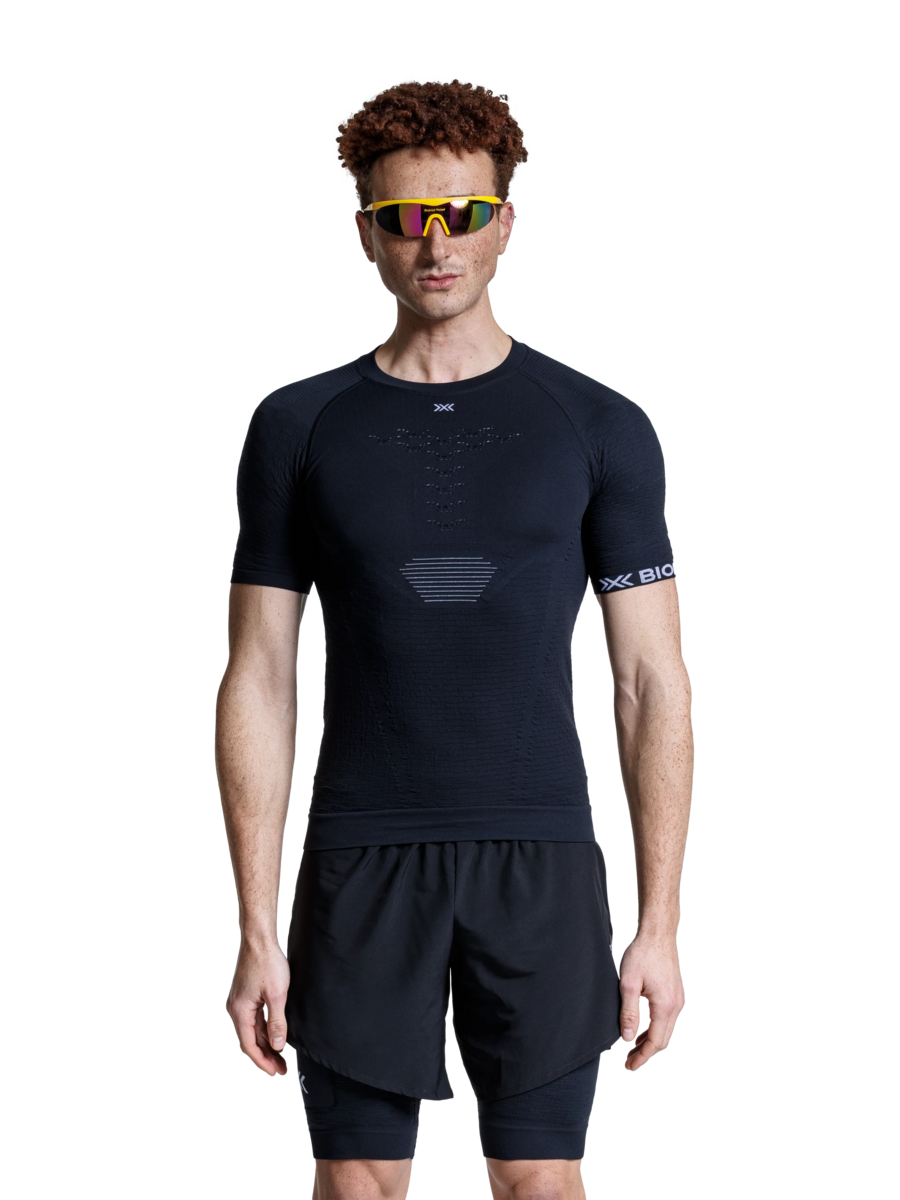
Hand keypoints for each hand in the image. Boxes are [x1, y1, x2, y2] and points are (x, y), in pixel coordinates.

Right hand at [225, 939, 291, 1076]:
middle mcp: (235, 1009)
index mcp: (240, 1012)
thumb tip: (278, 1046)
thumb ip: (276, 1021)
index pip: (249, 1046)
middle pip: (250, 1041)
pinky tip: (275, 1035)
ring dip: (266, 1044)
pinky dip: (263, 1030)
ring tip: (281, 1057)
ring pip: (252, 1030)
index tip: (276, 1072)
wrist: (259, 938)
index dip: (263, 1062)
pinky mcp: (244, 995)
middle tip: (282, 1069)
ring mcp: (239, 1002)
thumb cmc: (267, 962)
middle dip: (266, 1056)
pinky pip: (253, 1019)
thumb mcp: (277, 994)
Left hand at [618, 932, 685, 1071]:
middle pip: (663, 1040)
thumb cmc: (642, 953)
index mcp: (665, 1006)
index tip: (629, 1067)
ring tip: (632, 1048)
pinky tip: (642, 1029)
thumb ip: (629, 1012)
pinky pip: (667, 1019)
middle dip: (646, 1053)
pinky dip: (655, 1028)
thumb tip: (627, 1038)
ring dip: (650, 1041)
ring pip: (666, 1030)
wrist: (658, 932)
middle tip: (628, 1062)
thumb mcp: (628, 983)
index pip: (656, 1042)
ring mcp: (679, 999)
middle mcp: (676, 1006)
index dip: (642, 1057)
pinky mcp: (676, 993)